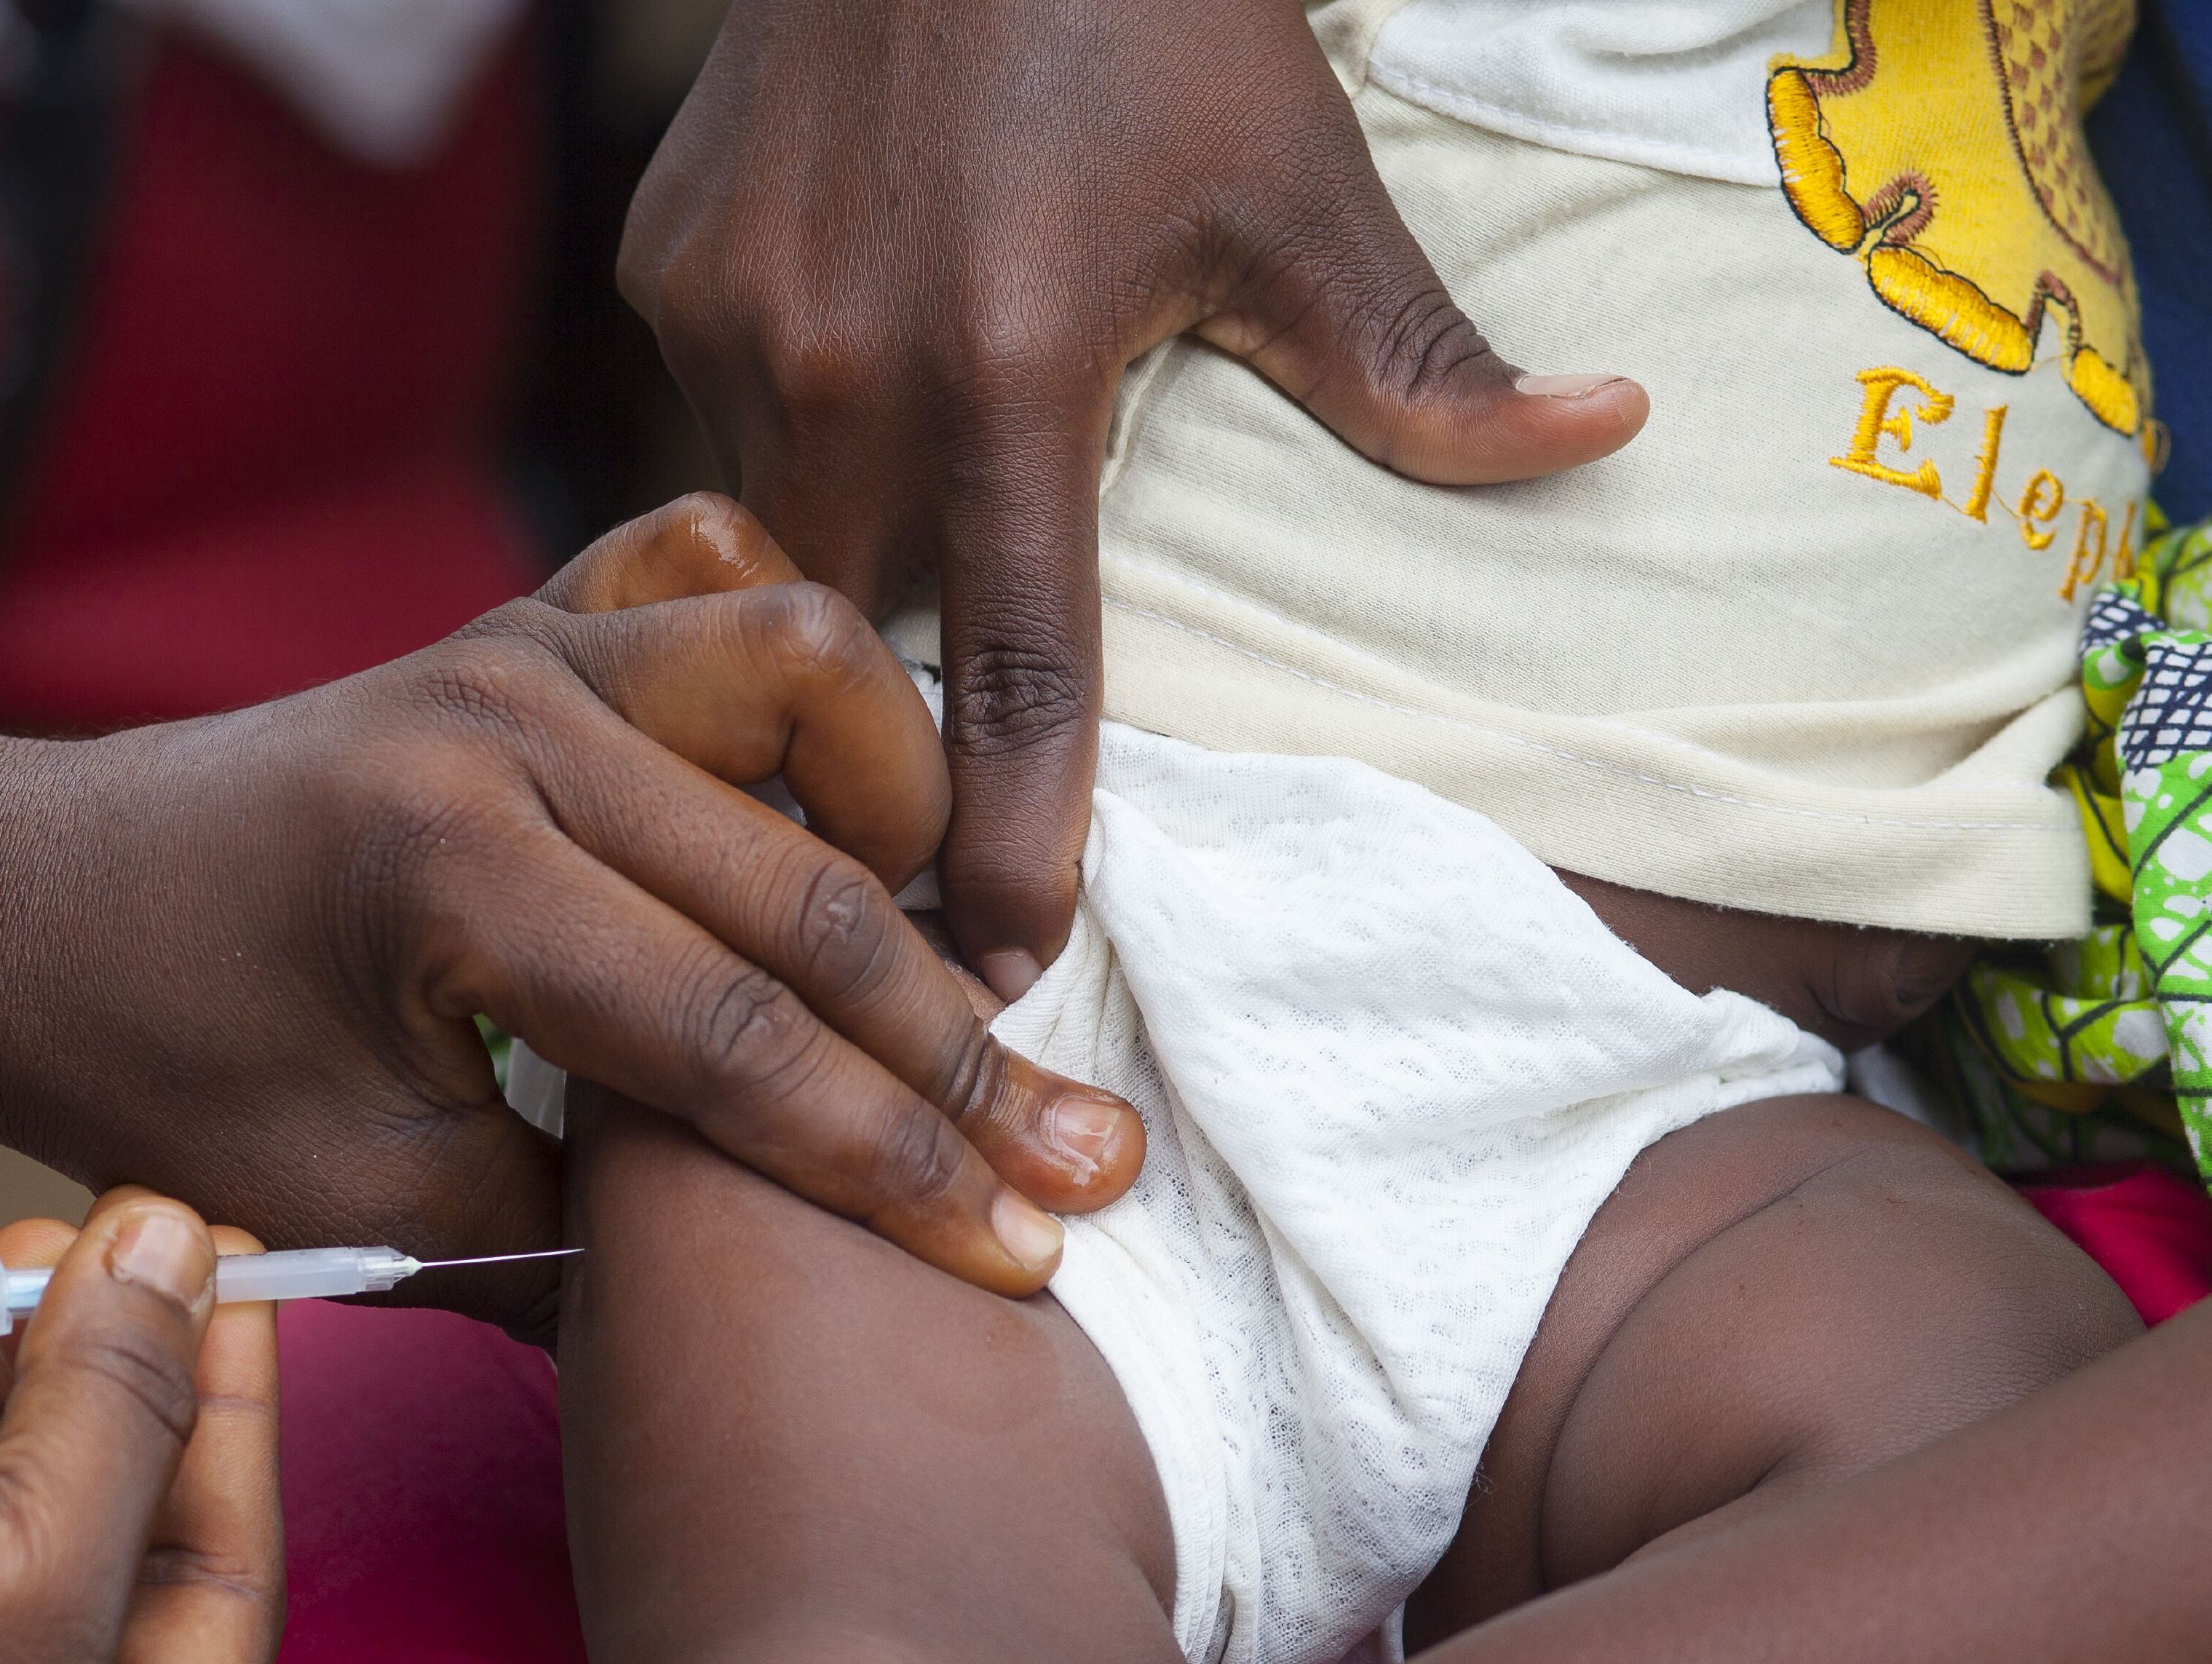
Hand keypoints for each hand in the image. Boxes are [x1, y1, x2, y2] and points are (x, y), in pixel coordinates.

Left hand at [0, 499, 1143, 1321]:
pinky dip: (812, 677)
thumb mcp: (357, 1197)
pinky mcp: (529, 619)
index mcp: (447, 875)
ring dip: (913, 819)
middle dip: (959, 1050)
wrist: (21, 901)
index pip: (733, 1040)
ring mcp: (523, 644)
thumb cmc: (158, 1069)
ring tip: (967, 959)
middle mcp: (504, 724)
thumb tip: (786, 1268)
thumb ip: (576, 1229)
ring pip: (809, 678)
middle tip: (1089, 1159)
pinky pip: (719, 583)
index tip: (1026, 1255)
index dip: (892, 1170)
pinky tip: (846, 790)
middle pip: (810, 884)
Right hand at [0, 1190, 281, 1663]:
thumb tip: (177, 1247)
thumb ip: (122, 1407)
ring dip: (60, 1373)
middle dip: (147, 1384)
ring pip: (45, 1514)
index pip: (227, 1597)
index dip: (240, 1419)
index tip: (243, 1269)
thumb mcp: (13, 1561)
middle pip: (140, 1551)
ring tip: (46, 1247)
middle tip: (150, 1232)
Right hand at [624, 0, 1649, 993]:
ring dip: (838, 554)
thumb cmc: (1147, 9)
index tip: (998, 967)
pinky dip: (787, 423)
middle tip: (916, 791)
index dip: (1008, 835)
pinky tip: (847, 346)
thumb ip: (1416, 364)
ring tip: (896, 493)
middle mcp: (844, 366)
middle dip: (880, 715)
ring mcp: (729, 316)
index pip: (1008, 673)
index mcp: (1008, 373)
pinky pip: (716, 413)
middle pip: (852, 631)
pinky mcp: (662, 263)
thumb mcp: (1297, 186)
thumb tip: (1601, 443)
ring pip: (771, 528)